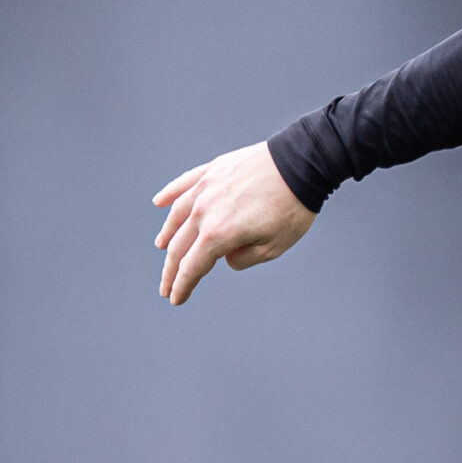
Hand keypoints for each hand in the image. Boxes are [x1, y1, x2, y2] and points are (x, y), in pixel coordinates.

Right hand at [153, 142, 315, 305]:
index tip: (175, 299)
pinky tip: (159, 202)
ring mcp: (205, 188)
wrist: (302, 163)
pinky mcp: (212, 170)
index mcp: (218, 234)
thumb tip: (224, 257)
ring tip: (161, 247)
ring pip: (177, 215)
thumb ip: (244, 259)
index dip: (182, 286)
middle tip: (165, 287)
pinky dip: (169, 195)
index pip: (192, 267)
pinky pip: (184, 184)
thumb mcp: (274, 246)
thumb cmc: (292, 208)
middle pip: (179, 246)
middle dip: (171, 271)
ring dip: (167, 235)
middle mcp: (204, 211)